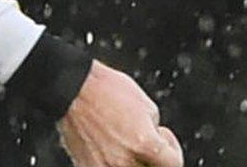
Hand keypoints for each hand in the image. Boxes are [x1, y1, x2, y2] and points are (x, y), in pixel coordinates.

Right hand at [56, 61, 183, 166]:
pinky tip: (107, 144)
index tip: (163, 137)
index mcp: (145, 144)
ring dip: (132, 160)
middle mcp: (125, 162)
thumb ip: (155, 131)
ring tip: (123, 142)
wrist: (72, 88)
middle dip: (152, 158)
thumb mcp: (147, 106)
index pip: (174, 164)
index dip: (172, 148)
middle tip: (144, 142)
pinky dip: (110, 161)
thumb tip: (156, 144)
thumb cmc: (106, 90)